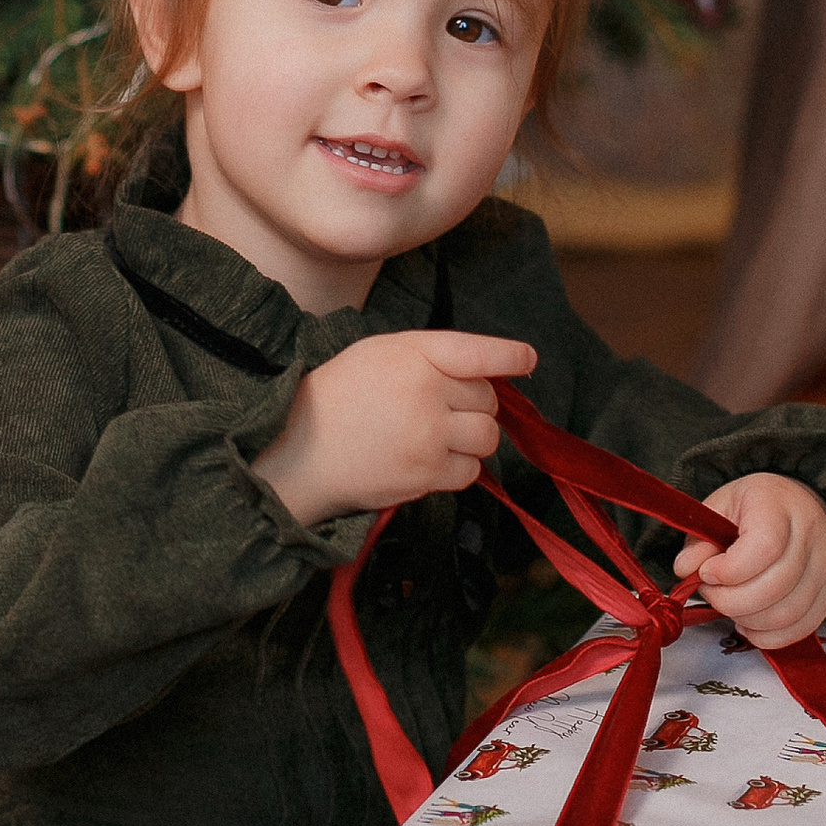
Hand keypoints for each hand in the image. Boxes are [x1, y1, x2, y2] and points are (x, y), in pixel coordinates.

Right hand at [253, 331, 536, 525]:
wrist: (297, 450)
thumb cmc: (338, 396)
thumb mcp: (378, 353)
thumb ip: (431, 357)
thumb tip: (485, 375)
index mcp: (413, 353)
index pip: (478, 352)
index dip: (510, 356)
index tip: (527, 360)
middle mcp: (426, 391)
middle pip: (488, 400)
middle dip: (474, 405)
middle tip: (440, 409)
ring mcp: (428, 436)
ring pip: (487, 437)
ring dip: (472, 438)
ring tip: (437, 436)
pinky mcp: (425, 474)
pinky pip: (470, 471)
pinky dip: (457, 468)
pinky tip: (426, 459)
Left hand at [671, 471, 825, 648]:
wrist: (799, 505)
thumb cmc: (755, 508)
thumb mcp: (719, 508)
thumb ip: (699, 539)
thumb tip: (687, 570)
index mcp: (779, 506)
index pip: (764, 548)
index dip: (729, 571)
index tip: (708, 573)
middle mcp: (811, 535)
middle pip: (775, 587)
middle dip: (731, 601)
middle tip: (712, 592)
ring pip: (786, 614)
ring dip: (747, 619)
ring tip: (729, 605)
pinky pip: (800, 629)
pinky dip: (767, 636)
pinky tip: (749, 622)